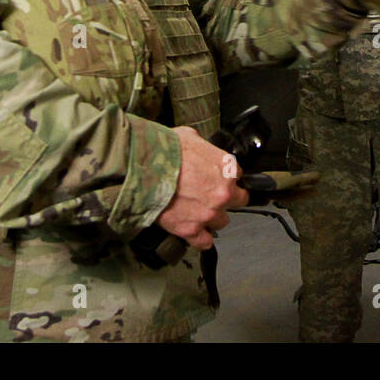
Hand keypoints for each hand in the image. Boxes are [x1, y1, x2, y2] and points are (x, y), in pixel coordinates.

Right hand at [156, 126, 248, 249]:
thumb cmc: (164, 150)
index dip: (224, 177)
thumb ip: (202, 148)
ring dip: (211, 217)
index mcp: (226, 168)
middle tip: (208, 195)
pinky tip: (194, 231)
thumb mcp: (189, 136)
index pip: (237, 176)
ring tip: (196, 211)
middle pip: (236, 202)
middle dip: (224, 199)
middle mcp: (222, 193)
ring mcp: (208, 213)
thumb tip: (198, 150)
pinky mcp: (191, 229)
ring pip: (221, 222)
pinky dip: (200, 238)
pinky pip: (204, 242)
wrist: (143, 168)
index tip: (216, 178)